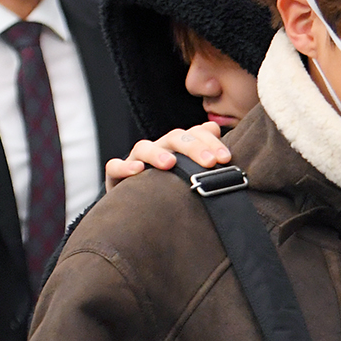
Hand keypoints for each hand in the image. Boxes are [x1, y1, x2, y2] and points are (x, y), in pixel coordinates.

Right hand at [105, 122, 230, 191]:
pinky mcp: (117, 177)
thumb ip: (204, 153)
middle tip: (209, 161)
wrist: (137, 214)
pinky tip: (137, 171)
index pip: (194, 134)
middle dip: (193, 147)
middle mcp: (157, 151)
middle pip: (173, 138)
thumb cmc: (170, 192)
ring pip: (143, 147)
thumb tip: (215, 127)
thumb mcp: (191, 176)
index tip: (226, 158)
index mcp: (177, 149)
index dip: (210, 141)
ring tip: (171, 163)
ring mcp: (135, 162)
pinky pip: (115, 167)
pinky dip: (124, 166)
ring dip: (158, 153)